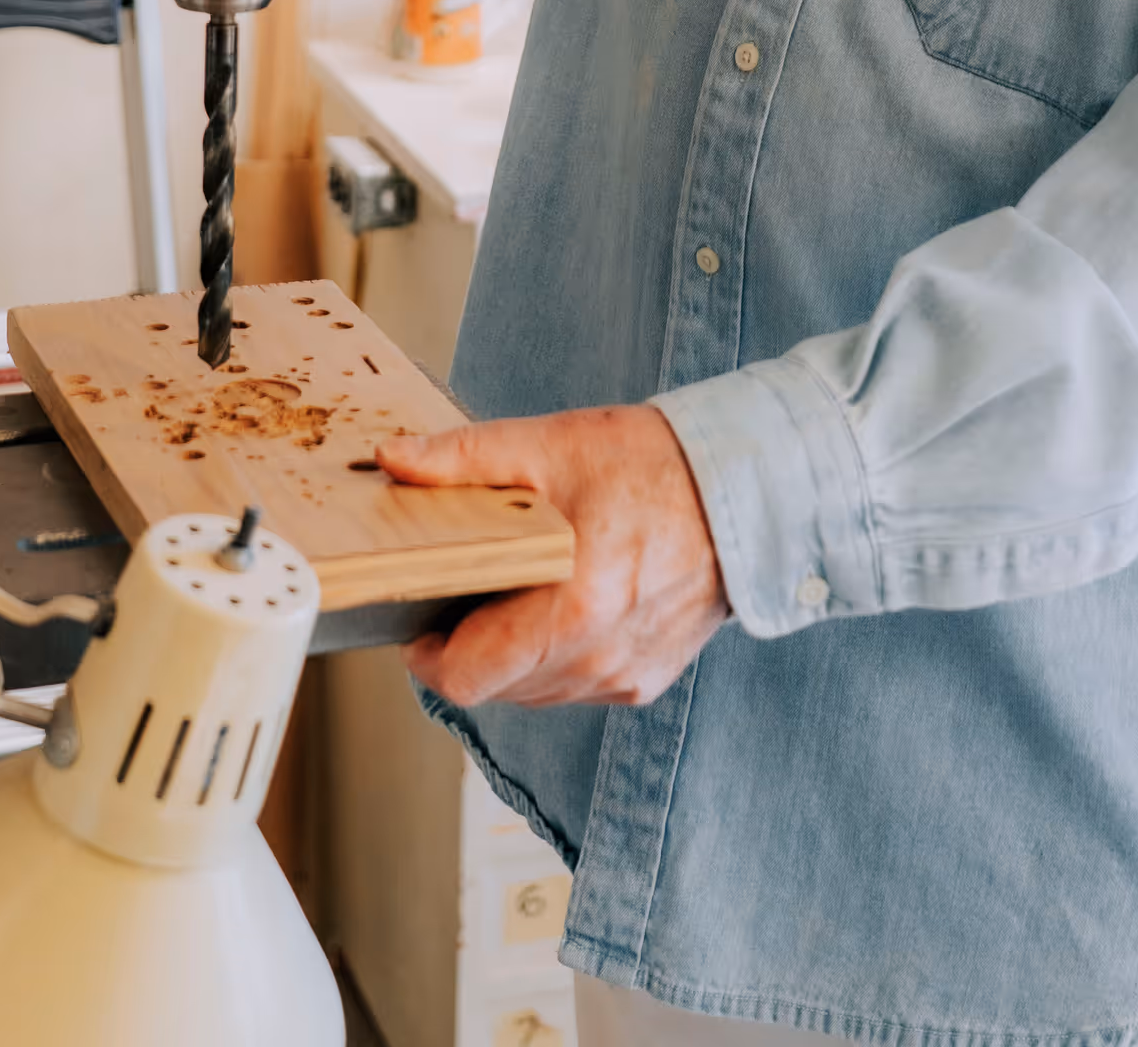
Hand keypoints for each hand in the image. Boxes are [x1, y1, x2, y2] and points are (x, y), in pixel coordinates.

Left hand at [376, 404, 730, 708]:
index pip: (466, 677)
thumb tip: (392, 458)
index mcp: (571, 609)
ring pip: (532, 691)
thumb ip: (464, 458)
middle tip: (474, 584)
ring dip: (513, 653)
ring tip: (523, 587)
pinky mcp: (646, 680)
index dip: (429, 652)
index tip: (424, 614)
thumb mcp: (550, 446)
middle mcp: (598, 658)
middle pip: (495, 686)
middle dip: (471, 643)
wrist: (745, 487)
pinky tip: (569, 600)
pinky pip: (574, 685)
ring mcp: (624, 675)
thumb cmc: (650, 463)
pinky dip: (557, 655)